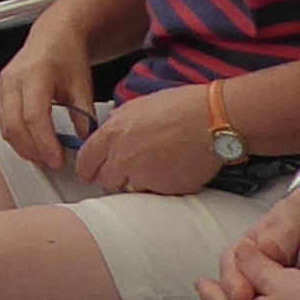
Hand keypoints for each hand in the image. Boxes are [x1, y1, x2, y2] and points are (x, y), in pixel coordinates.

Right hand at [0, 15, 97, 167]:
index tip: (57, 159)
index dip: (44, 142)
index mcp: (35, 73)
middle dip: (33, 151)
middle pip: (14, 126)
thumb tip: (85, 143)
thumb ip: (84, 114)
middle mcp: (13, 79)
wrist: (53, 36)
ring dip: (23, 147)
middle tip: (52, 163)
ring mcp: (2, 86)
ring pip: (5, 127)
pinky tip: (32, 144)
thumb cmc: (67, 55)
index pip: (34, 116)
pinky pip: (2, 122)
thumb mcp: (83, 84)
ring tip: (44, 157)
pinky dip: (16, 138)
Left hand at [68, 83, 225, 196]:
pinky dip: (163, 186)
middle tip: (132, 168)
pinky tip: (175, 169)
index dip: (86, 170)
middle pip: (107, 181)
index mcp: (113, 134)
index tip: (88, 175)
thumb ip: (120, 121)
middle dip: (116, 177)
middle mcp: (123, 159)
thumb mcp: (140, 105)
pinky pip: (157, 194)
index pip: (86, 161)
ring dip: (141, 181)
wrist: (213, 120)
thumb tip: (113, 127)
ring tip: (160, 165)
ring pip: (132, 189)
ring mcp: (143, 177)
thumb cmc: (182, 106)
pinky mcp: (164, 191)